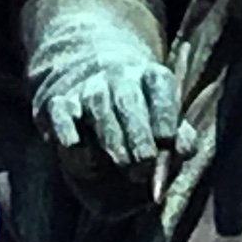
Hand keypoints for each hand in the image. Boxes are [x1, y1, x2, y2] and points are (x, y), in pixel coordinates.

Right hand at [34, 58, 182, 167]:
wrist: (89, 80)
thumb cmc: (141, 114)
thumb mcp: (166, 119)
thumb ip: (181, 136)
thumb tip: (183, 151)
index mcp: (151, 76)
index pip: (160, 84)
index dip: (164, 115)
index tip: (166, 142)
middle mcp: (119, 77)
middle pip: (128, 100)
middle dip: (138, 136)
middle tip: (143, 165)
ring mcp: (87, 87)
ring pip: (98, 107)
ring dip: (111, 139)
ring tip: (121, 163)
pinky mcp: (57, 102)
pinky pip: (61, 113)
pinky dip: (66, 128)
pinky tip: (73, 144)